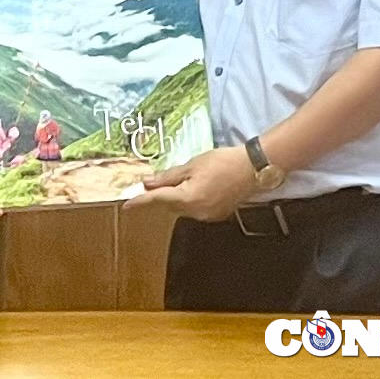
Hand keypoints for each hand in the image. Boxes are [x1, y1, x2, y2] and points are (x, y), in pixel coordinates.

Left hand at [123, 147, 257, 221]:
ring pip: (182, 207)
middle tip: (153, 182)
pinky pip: (195, 209)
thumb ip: (168, 177)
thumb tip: (147, 183)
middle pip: (170, 205)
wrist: (252, 169)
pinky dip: (190, 199)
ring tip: (183, 178)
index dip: (140, 202)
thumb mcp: (192, 165)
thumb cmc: (222, 162)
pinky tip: (197, 186)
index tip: (126, 206)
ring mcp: (207, 216)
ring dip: (176, 196)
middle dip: (161, 194)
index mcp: (188, 198)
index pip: (158, 200)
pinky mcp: (216, 215)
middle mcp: (196, 212)